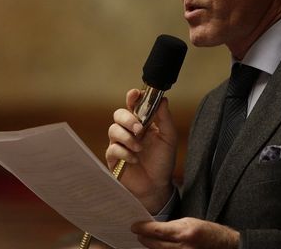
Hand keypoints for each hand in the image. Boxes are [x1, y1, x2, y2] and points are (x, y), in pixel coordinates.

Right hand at [105, 89, 177, 212]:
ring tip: (139, 149)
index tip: (135, 94)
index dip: (132, 97)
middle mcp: (128, 130)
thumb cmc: (162, 161)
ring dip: (127, 138)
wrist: (157, 186)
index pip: (133, 105)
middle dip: (128, 119)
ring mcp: (119, 143)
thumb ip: (165, 118)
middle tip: (139, 129)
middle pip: (118, 114)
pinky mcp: (113, 158)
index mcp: (141, 122)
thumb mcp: (168, 138)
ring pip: (113, 130)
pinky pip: (112, 149)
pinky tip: (135, 159)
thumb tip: (162, 99)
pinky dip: (124, 153)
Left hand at [131, 218, 239, 248]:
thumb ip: (172, 227)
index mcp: (185, 233)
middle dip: (145, 239)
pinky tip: (157, 248)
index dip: (144, 229)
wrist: (226, 246)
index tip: (135, 226)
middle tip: (138, 233)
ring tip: (145, 241)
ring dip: (151, 247)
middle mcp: (184, 247)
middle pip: (156, 245)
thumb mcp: (190, 222)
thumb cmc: (209, 232)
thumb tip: (156, 229)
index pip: (157, 231)